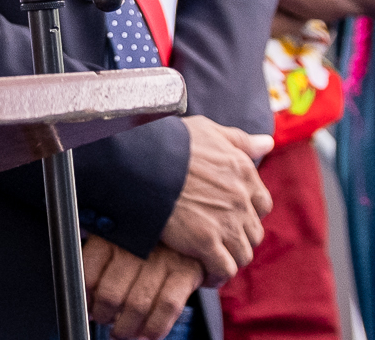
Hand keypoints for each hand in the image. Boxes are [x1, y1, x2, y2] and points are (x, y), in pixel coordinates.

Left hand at [84, 238, 202, 338]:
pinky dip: (155, 327)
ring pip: (137, 304)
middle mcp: (136, 247)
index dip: (86, 299)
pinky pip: (167, 306)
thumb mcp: (119, 242)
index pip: (89, 274)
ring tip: (122, 333)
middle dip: (105, 316)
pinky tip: (147, 334)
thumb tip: (88, 301)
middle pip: (111, 293)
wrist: (189, 233)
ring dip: (127, 327)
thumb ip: (101, 266)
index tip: (88, 309)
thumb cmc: (148, 242)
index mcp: (112, 237)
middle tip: (105, 321)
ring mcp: (162, 259)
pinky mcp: (185, 271)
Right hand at [159, 116, 272, 284]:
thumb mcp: (208, 131)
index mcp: (243, 172)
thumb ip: (240, 140)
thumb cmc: (169, 142)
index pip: (261, 204)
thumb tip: (268, 143)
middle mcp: (240, 199)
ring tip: (210, 257)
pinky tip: (204, 273)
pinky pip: (224, 268)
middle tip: (216, 238)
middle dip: (237, 236)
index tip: (228, 214)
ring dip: (229, 257)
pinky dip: (217, 274)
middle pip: (252, 231)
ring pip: (242, 252)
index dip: (246, 212)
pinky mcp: (205, 241)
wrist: (139, 159)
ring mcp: (225, 221)